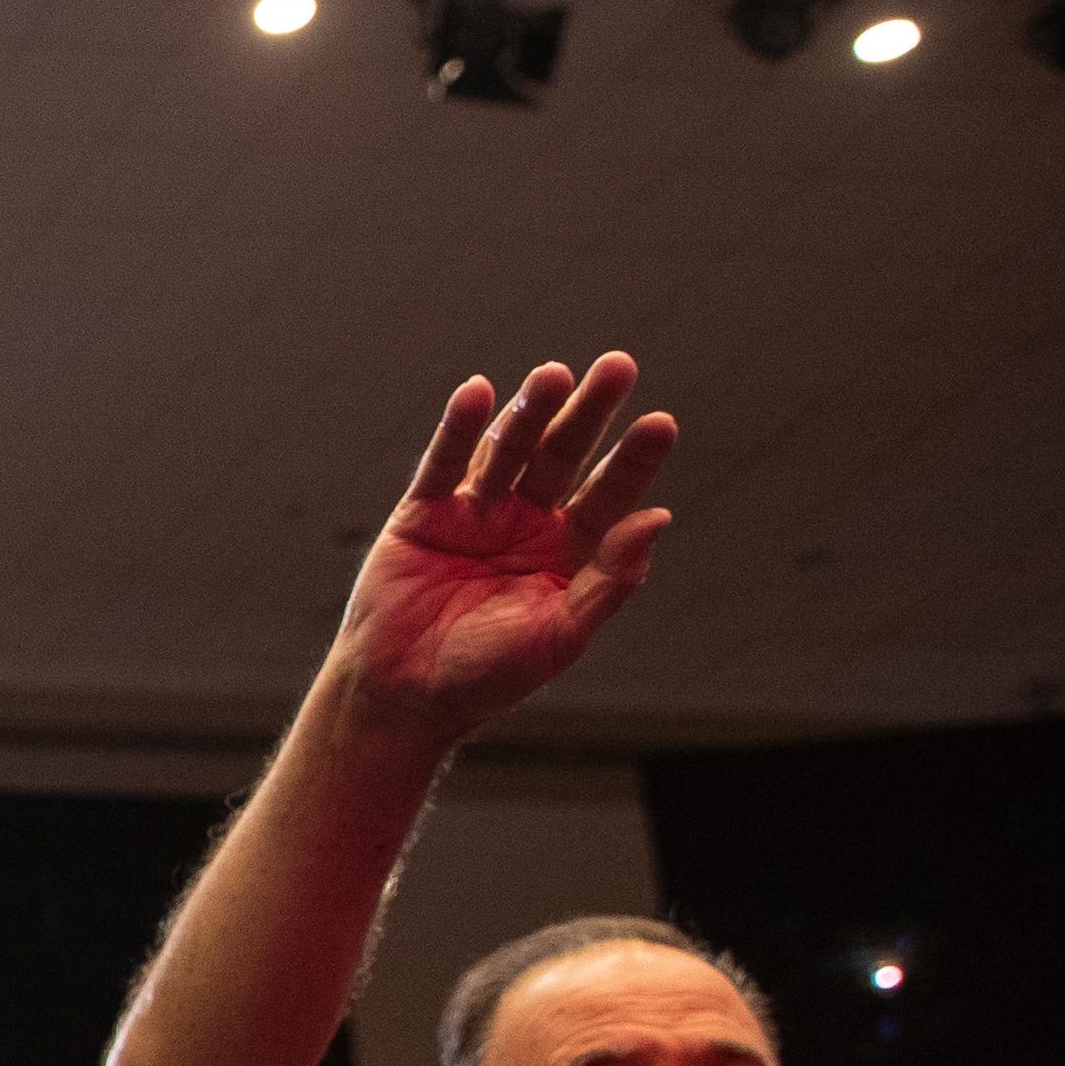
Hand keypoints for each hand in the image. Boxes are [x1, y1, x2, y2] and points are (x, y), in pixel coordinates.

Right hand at [325, 355, 678, 748]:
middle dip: (589, 413)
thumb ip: (610, 579)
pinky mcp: (422, 515)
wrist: (402, 698)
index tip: (661, 423)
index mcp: (567, 553)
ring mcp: (474, 515)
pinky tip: (478, 392)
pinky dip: (459, 429)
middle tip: (619, 367)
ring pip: (508, 451)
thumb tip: (657, 518)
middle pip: (563, 456)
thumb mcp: (562, 635)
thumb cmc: (486, 677)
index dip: (635, 459)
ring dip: (531, 411)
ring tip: (554, 374)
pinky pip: (444, 465)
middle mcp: (525, 524)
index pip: (609, 494)